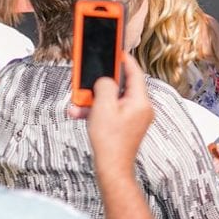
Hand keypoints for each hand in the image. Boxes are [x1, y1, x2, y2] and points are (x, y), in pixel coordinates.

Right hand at [78, 54, 152, 169]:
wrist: (111, 168)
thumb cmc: (110, 142)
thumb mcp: (103, 107)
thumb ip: (104, 86)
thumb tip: (105, 80)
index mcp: (140, 101)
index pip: (135, 73)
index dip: (124, 60)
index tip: (116, 50)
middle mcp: (140, 108)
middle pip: (119, 86)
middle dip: (99, 84)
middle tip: (87, 80)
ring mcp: (133, 117)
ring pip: (111, 99)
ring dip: (92, 99)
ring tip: (78, 103)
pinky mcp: (124, 125)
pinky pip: (109, 111)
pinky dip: (95, 110)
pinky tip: (80, 113)